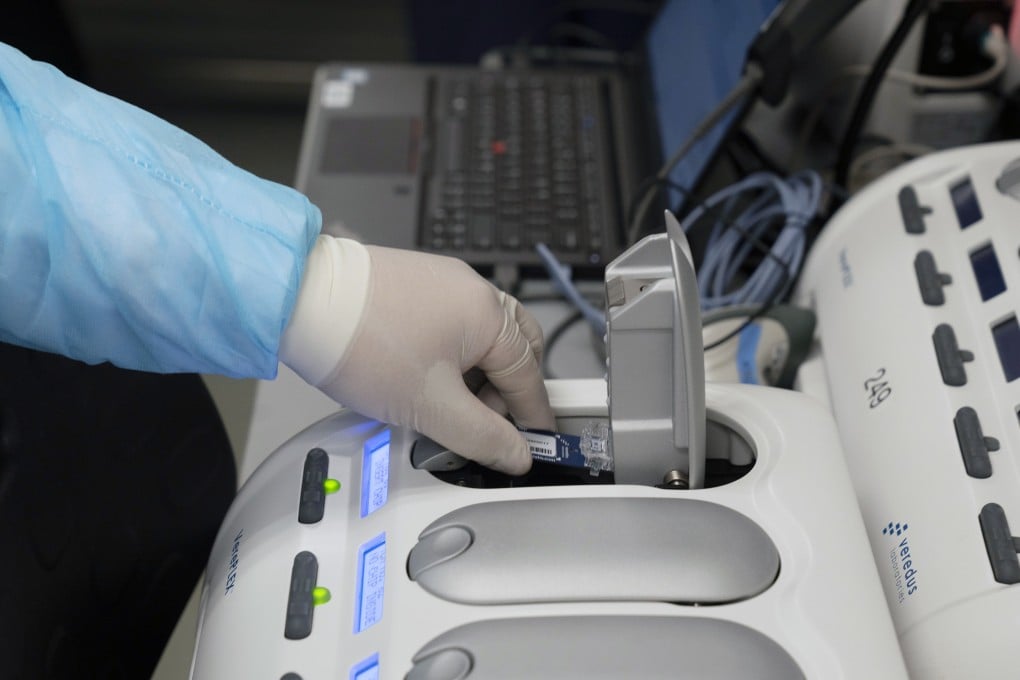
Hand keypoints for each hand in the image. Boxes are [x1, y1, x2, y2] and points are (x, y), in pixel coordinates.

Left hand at [280, 236, 554, 474]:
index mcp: (489, 313)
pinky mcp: (416, 284)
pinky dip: (453, 357)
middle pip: (515, 350)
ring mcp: (443, 282)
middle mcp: (472, 289)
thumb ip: (483, 436)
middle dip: (508, 392)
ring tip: (448, 407)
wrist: (300, 301)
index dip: (532, 417)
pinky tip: (427, 380)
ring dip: (478, 376)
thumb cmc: (362, 342)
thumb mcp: (432, 407)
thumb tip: (517, 454)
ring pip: (482, 338)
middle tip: (491, 426)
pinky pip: (453, 325)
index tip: (532, 444)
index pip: (528, 375)